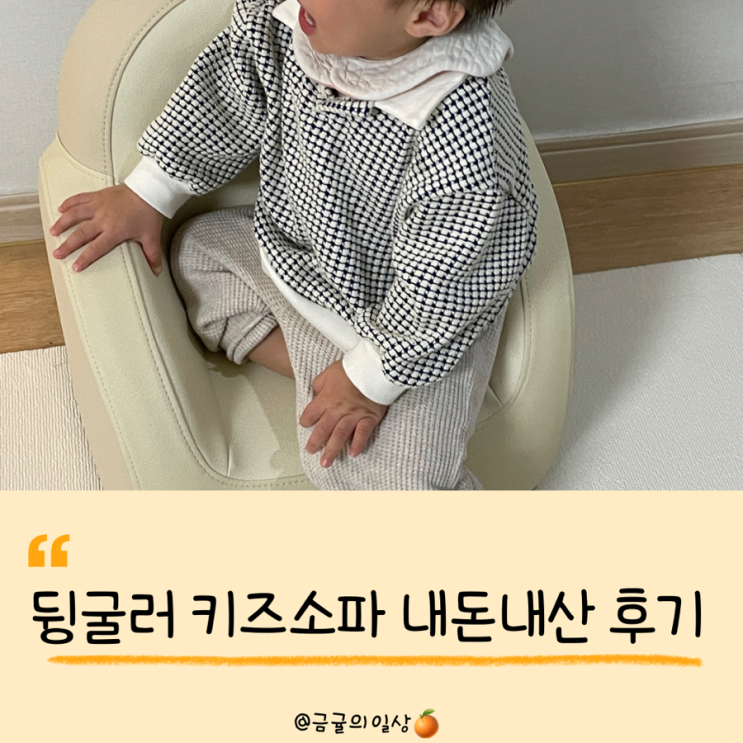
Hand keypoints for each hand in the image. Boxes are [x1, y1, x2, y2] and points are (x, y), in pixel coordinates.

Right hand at [50, 184, 164, 273]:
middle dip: (67, 245)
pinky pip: (79, 198)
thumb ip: (152, 256)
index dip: (85, 258)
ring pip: (75, 214)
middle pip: (81, 233)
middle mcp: (103, 219)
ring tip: (52, 231)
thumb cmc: (149, 214)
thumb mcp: (151, 237)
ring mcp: (98, 205)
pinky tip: (60, 208)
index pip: (96, 248)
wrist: (149, 190)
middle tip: (57, 253)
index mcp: (114, 231)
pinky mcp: (98, 195)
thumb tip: (157, 271)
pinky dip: (69, 203)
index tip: (75, 267)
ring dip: (62, 223)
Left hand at [299, 360, 387, 467]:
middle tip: (311, 451)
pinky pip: (362, 433)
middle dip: (315, 442)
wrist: (374, 366)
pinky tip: (353, 453)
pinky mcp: (369, 417)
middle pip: (323, 428)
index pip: (311, 413)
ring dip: (332, 449)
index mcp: (326, 398)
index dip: (306, 420)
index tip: (305, 424)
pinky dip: (358, 443)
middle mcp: (338, 409)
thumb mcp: (329, 372)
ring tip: (326, 462)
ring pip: (340, 435)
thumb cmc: (352, 368)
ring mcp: (354, 414)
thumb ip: (320, 384)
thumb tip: (315, 393)